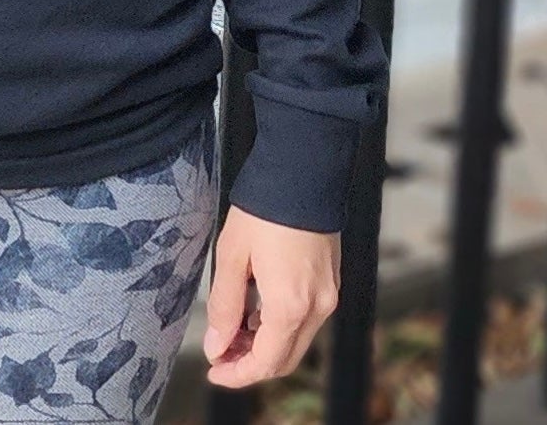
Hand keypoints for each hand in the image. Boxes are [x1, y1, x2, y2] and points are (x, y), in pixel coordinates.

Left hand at [202, 203, 339, 386]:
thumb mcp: (232, 256)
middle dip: (250, 363)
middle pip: (284, 359)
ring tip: (233, 329)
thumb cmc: (265, 209)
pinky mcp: (331, 281)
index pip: (266, 362)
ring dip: (266, 344)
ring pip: (296, 341)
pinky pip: (307, 320)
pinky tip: (257, 309)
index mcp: (290, 305)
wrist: (303, 172)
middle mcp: (317, 307)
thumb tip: (217, 345)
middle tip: (220, 353)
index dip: (237, 374)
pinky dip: (281, 325)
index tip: (215, 369)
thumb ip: (224, 306)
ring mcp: (328, 295)